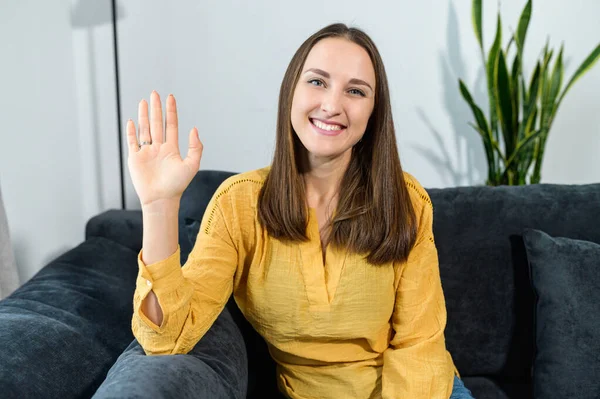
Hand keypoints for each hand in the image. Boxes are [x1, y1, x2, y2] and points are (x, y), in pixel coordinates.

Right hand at [127, 91, 202, 206]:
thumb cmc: (177, 185)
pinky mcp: (135, 158)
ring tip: (144, 101)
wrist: (161, 199)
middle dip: (156, 108)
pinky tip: (131, 121)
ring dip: (144, 116)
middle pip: (157, 124)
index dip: (171, 111)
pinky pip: (132, 142)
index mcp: (171, 148)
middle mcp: (158, 148)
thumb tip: (194, 129)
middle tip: (155, 93)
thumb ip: (195, 147)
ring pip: (145, 129)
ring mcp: (146, 152)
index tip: (170, 97)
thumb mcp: (192, 165)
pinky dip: (131, 131)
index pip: (171, 125)